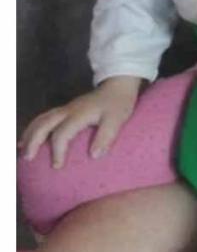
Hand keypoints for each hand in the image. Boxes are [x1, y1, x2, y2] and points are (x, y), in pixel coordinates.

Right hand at [18, 76, 141, 168]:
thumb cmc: (119, 104)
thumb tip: (94, 156)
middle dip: (33, 141)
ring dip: (30, 134)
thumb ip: (106, 137)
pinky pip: (45, 117)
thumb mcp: (117, 120)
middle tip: (28, 158)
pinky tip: (29, 137)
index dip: (57, 151)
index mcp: (79, 114)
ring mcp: (66, 108)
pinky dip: (34, 127)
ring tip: (22, 150)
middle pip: (43, 124)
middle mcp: (68, 110)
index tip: (57, 166)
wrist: (118, 86)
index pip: (61, 134)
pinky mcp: (67, 109)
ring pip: (41, 119)